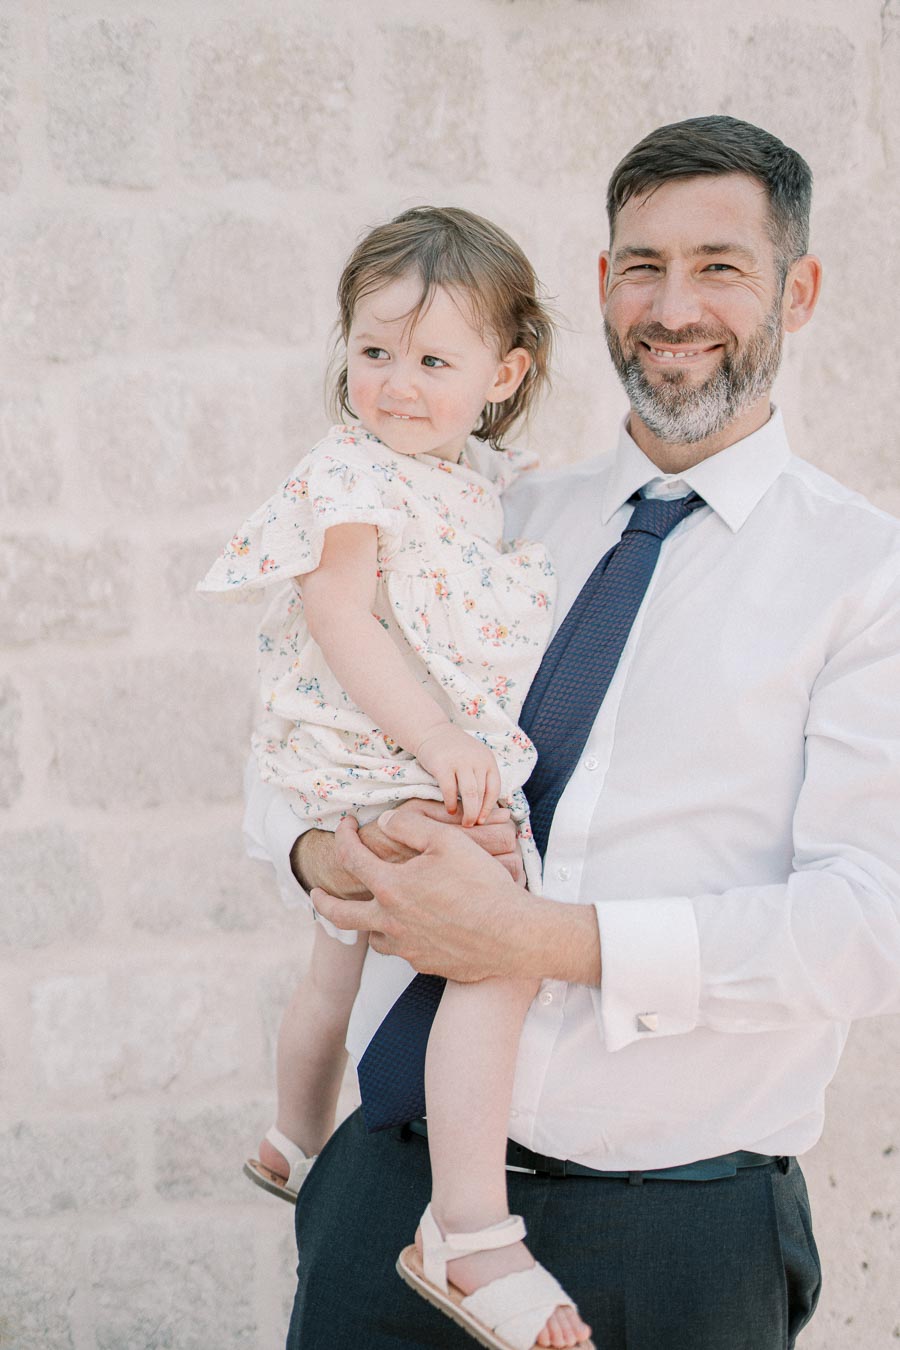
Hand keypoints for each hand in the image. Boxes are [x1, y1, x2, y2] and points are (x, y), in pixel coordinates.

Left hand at [312, 811, 530, 980]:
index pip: (352, 859)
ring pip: (373, 937)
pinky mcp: (425, 964)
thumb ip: (410, 825)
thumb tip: (385, 823)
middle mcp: (391, 922)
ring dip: (368, 923)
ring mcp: (407, 947)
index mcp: (391, 888)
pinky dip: (401, 937)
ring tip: (374, 912)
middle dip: (323, 902)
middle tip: (316, 895)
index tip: (344, 825)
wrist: (511, 934)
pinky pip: (403, 951)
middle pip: (340, 915)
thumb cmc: (482, 884)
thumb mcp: (447, 840)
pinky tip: (415, 929)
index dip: (343, 837)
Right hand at [415, 724, 501, 826]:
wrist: (432, 731)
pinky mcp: (443, 765)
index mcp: (487, 760)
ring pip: (470, 794)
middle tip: (471, 825)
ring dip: (467, 812)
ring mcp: (460, 761)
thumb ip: (481, 777)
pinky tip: (450, 810)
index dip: (490, 807)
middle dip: (477, 813)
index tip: (482, 820)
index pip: (494, 788)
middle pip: (482, 793)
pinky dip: (451, 803)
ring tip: (463, 822)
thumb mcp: (474, 758)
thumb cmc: (455, 752)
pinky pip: (450, 790)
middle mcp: (477, 759)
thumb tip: (488, 809)